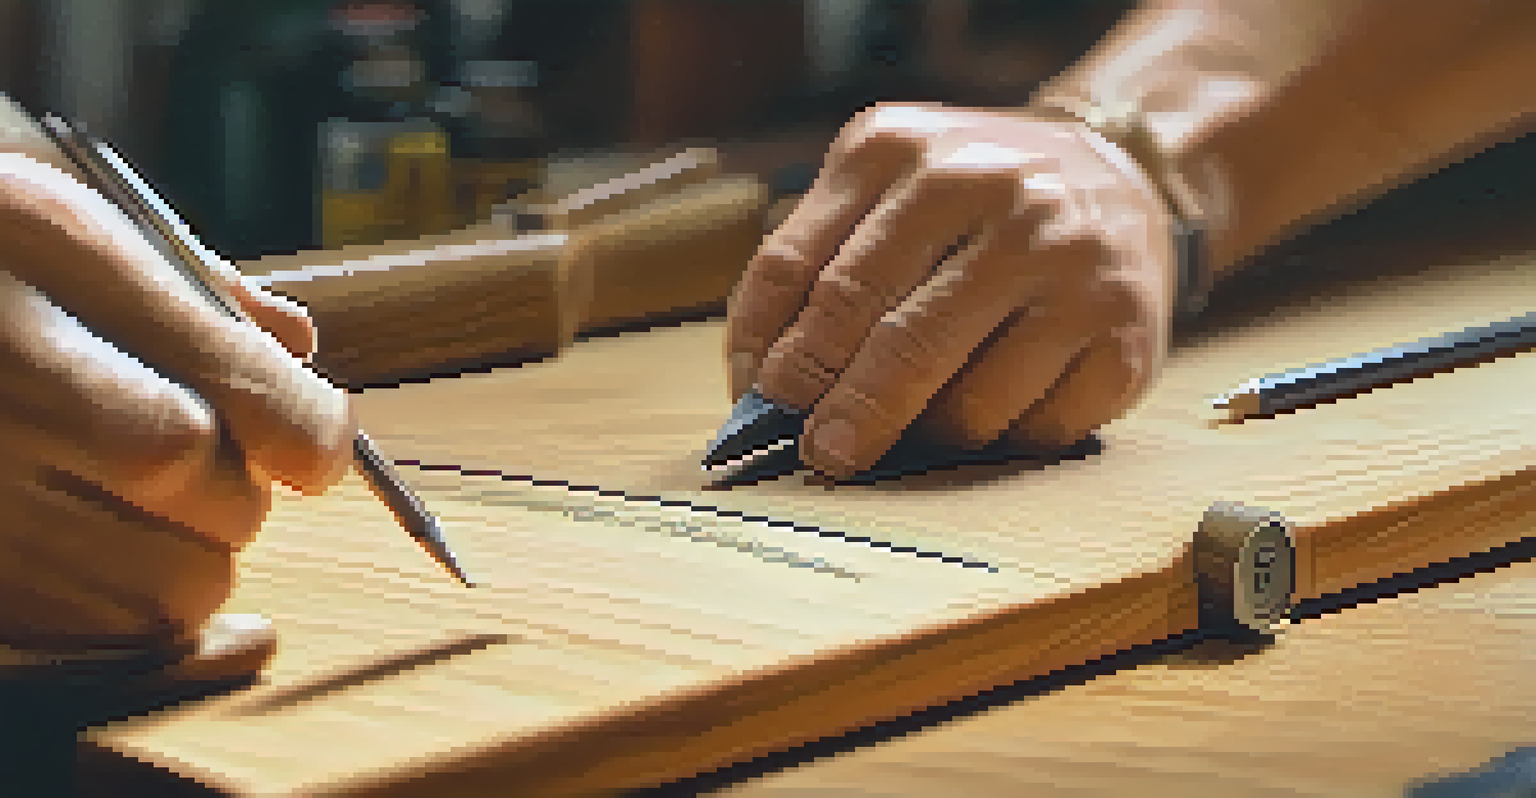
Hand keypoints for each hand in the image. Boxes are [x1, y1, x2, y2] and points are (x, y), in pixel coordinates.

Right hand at [0, 149, 353, 657]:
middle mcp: (0, 374)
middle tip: (204, 466)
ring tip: (134, 507)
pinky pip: (85, 639)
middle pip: (215, 499)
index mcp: (37, 250)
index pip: (244, 388)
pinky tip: (85, 547)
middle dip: (240, 493)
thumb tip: (297, 347)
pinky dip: (118, 612)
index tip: (316, 444)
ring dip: (188, 559)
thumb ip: (186, 283)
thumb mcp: (54, 210)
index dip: (309, 430)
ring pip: (166, 589)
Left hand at [726, 103, 1176, 478]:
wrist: (1119, 175)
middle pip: (885, 334)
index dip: (769, 355)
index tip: (760, 409)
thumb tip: (759, 388)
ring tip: (906, 438)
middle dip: (839, 412)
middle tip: (818, 455)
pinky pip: (1035, 427)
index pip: (802, 271)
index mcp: (900, 149)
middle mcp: (992, 190)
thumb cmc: (970, 201)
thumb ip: (814, 263)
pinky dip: (1001, 443)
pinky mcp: (1124, 330)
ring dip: (921, 438)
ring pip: (964, 400)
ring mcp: (1069, 260)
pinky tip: (991, 419)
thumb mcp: (883, 187)